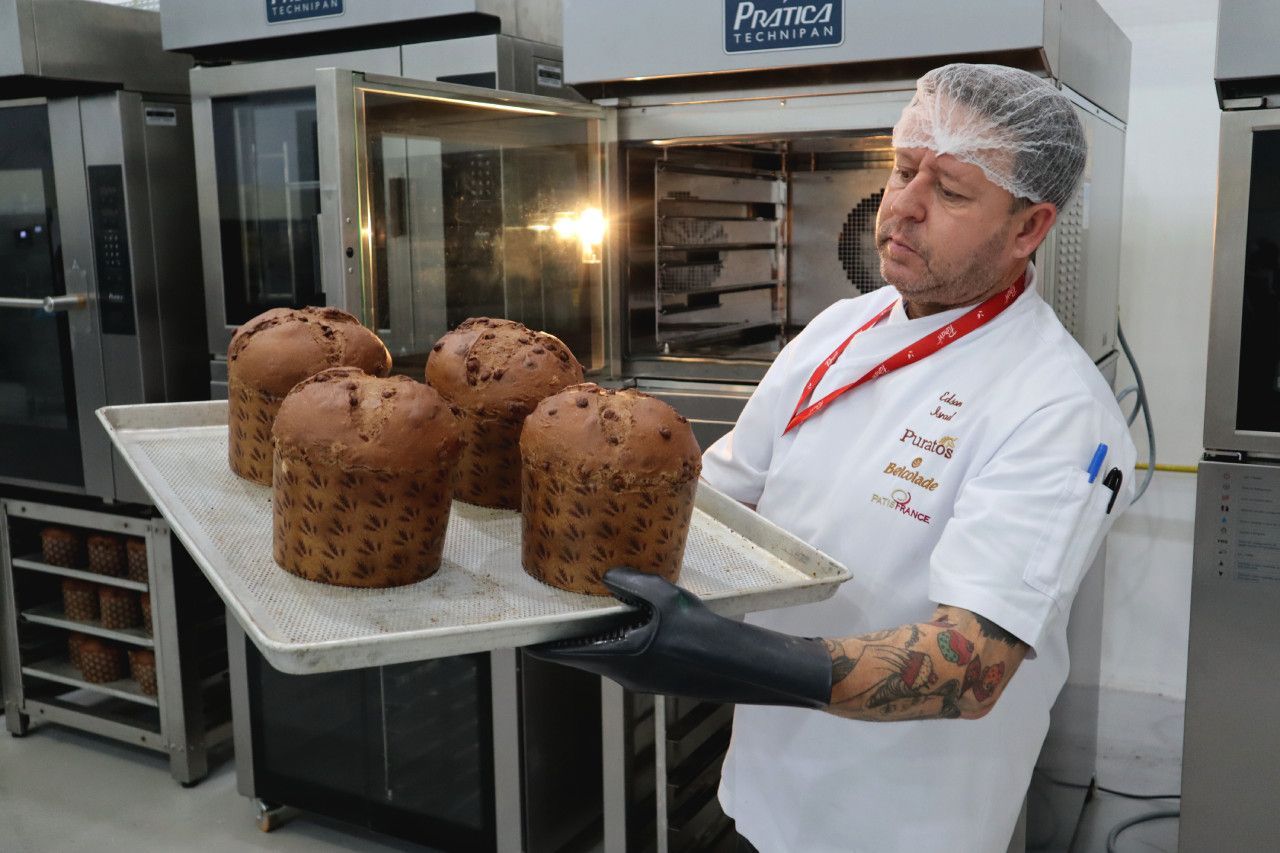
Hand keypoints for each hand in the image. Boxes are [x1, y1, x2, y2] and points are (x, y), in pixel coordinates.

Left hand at [527, 567, 832, 707]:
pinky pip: (631, 653)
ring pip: (610, 651)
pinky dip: (624, 634)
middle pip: (584, 651)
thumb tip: (608, 576)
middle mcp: (624, 673)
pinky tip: (637, 613)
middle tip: (559, 604)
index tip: (522, 630)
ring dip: (600, 631)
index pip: (564, 653)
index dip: (540, 642)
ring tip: (595, 602)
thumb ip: (631, 584)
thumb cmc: (703, 635)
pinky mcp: (662, 675)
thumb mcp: (664, 598)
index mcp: (617, 658)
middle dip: (571, 630)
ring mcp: (643, 677)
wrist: (743, 665)